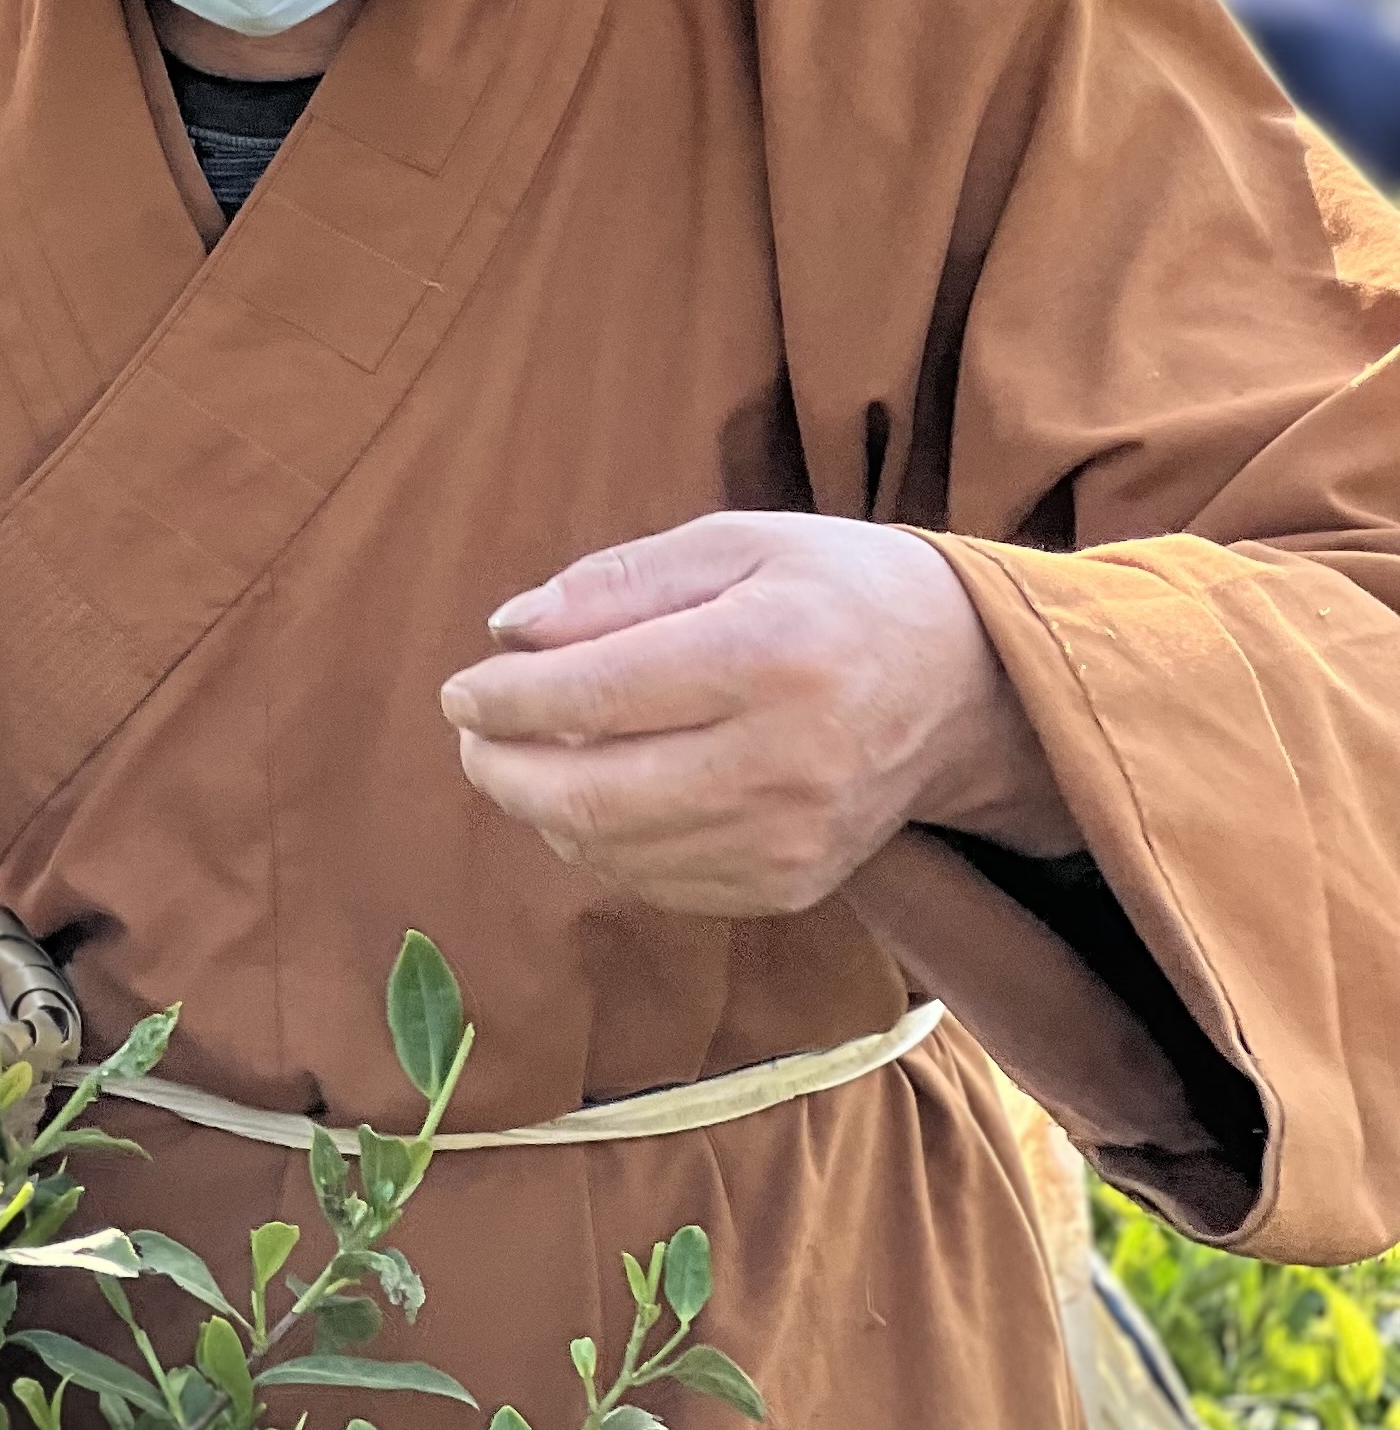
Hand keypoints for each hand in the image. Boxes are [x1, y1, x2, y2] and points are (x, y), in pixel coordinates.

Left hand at [438, 511, 1076, 918]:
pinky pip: (652, 881)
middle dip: (499, 767)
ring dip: (538, 808)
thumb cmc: (835, 591)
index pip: (592, 695)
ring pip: (608, 848)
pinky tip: (593, 795)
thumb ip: (616, 581)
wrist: (967, 684)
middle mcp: (784, 761)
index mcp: (769, 655)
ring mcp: (791, 840)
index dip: (503, 699)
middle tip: (471, 734)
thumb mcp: (737, 542)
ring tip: (525, 757)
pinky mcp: (790, 887)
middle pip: (588, 794)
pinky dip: (597, 843)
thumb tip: (508, 631)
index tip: (461, 689)